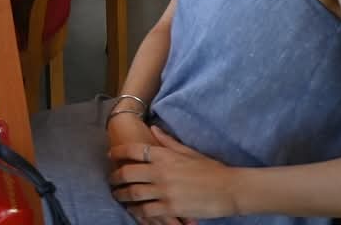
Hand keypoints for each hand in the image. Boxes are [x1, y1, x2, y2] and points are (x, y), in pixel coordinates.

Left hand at [108, 126, 236, 222]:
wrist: (229, 189)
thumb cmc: (211, 169)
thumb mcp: (188, 151)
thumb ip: (167, 141)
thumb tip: (152, 128)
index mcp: (164, 156)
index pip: (133, 150)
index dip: (119, 152)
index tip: (111, 155)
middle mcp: (160, 172)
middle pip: (128, 173)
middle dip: (116, 177)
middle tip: (111, 180)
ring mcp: (164, 191)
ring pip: (134, 194)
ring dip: (123, 196)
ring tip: (118, 197)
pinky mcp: (170, 208)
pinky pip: (147, 211)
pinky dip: (138, 212)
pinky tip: (135, 211)